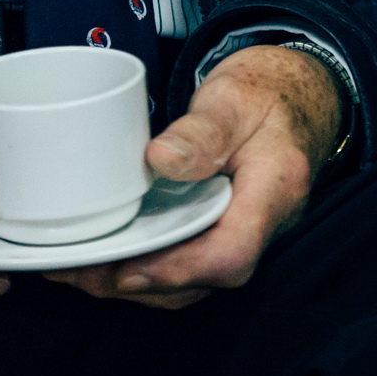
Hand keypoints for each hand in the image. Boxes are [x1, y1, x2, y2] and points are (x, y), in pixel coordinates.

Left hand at [44, 44, 343, 308]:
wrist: (297, 94)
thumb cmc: (267, 92)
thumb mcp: (233, 97)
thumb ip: (200, 130)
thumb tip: (159, 160)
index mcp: (276, 188)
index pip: (232, 251)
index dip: (178, 270)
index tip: (125, 268)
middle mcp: (268, 223)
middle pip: (206, 278)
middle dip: (141, 283)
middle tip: (78, 270)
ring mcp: (249, 232)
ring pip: (196, 280)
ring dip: (137, 282)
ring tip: (79, 268)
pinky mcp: (227, 230)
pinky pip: (191, 263)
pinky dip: (147, 267)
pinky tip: (108, 255)